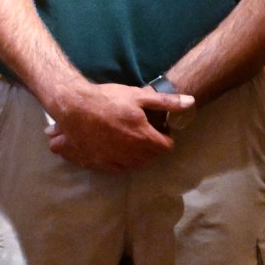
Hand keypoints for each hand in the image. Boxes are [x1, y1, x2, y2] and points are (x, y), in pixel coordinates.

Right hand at [43, 78, 191, 168]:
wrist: (73, 106)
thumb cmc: (107, 99)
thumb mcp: (138, 95)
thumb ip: (166, 102)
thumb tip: (191, 102)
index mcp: (143, 138)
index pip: (165, 147)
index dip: (165, 137)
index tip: (159, 128)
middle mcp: (130, 154)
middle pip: (150, 157)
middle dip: (151, 147)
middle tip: (144, 132)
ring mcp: (113, 160)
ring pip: (134, 165)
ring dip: (137, 156)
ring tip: (130, 140)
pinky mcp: (97, 164)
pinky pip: (116, 169)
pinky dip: (120, 162)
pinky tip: (114, 149)